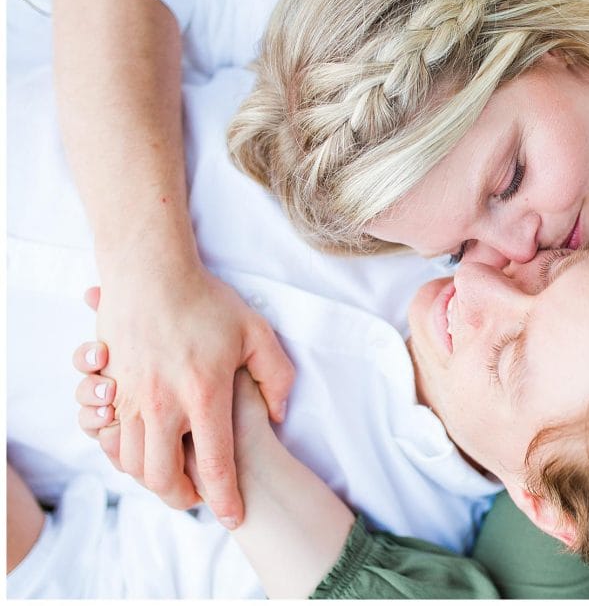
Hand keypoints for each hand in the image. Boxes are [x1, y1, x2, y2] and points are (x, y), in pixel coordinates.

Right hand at [78, 266, 294, 528]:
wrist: (150, 272)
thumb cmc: (207, 301)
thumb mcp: (257, 333)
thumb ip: (276, 376)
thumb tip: (277, 413)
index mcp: (204, 395)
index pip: (215, 464)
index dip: (225, 498)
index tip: (234, 517)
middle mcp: (163, 405)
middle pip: (163, 477)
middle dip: (182, 499)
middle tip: (199, 498)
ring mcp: (130, 398)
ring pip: (132, 464)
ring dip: (152, 480)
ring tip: (175, 477)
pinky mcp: (110, 389)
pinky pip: (109, 441)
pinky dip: (124, 455)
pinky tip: (146, 448)